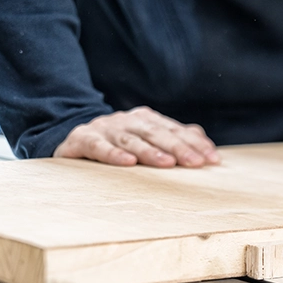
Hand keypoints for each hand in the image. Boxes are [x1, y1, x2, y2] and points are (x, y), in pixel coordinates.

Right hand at [54, 107, 221, 167]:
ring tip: (166, 163)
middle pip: (155, 132)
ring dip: (149, 151)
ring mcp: (104, 128)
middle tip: (196, 163)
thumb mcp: (144, 142)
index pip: (174, 130)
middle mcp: (126, 120)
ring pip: (130, 139)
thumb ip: (173, 140)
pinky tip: (127, 163)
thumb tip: (205, 144)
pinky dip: (113, 154)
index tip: (212, 159)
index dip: (193, 143)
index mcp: (144, 119)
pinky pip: (98, 146)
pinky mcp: (81, 140)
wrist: (70, 141)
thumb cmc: (115, 146)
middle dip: (177, 147)